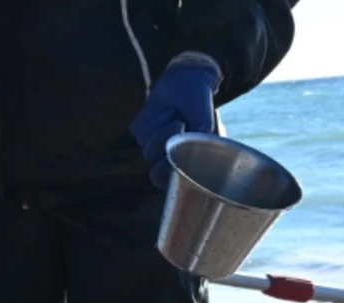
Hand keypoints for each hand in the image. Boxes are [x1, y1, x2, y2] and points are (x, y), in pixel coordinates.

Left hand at [129, 58, 219, 189]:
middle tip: (180, 123)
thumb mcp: (204, 129)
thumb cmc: (200, 108)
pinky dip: (154, 117)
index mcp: (175, 159)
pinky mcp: (139, 126)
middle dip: (164, 138)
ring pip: (145, 141)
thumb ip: (197, 147)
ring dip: (162, 124)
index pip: (160, 179)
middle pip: (151, 156)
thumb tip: (188, 164)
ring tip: (175, 115)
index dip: (161, 173)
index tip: (170, 159)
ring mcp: (148, 140)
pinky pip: (139, 128)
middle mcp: (160, 153)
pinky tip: (165, 110)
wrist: (190, 82)